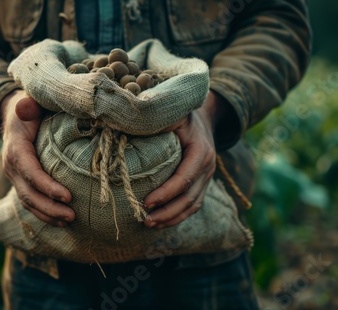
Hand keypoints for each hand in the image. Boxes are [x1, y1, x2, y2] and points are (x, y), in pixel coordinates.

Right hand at [0, 90, 73, 226]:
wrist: (16, 116)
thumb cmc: (30, 108)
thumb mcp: (29, 101)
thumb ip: (28, 104)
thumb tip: (25, 106)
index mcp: (15, 148)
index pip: (30, 172)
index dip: (47, 187)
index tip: (68, 196)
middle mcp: (12, 166)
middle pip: (28, 194)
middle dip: (49, 207)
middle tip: (72, 215)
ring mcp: (15, 177)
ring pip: (28, 202)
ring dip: (48, 214)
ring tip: (69, 220)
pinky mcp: (22, 182)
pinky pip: (30, 202)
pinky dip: (44, 213)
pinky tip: (60, 221)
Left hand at [143, 92, 226, 228]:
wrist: (202, 116)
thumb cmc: (181, 114)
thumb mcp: (172, 113)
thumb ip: (158, 122)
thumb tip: (130, 129)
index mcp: (201, 151)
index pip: (184, 178)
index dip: (166, 193)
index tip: (146, 202)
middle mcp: (208, 167)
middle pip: (189, 197)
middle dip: (167, 212)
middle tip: (145, 219)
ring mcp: (207, 177)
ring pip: (192, 205)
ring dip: (172, 218)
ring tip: (149, 224)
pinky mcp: (202, 183)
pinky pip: (193, 204)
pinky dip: (177, 216)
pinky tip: (160, 222)